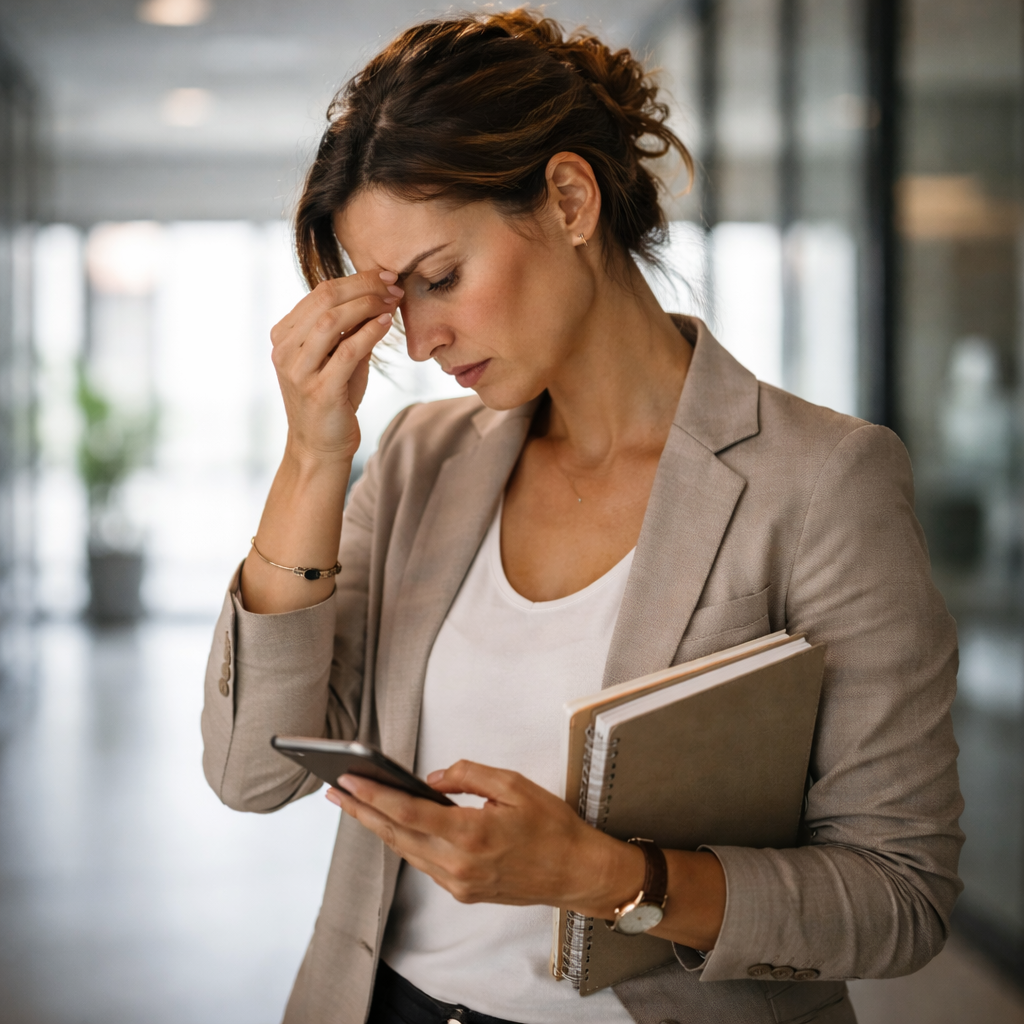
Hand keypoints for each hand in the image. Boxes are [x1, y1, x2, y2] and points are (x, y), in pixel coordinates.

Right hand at [270, 269, 403, 464]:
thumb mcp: (336, 358)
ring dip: (367, 305)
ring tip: (392, 301)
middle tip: (392, 284)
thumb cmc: (332, 400)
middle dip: (363, 286)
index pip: (319, 294)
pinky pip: (347, 351)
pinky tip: (386, 324)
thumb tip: (381, 295)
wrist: (319, 447)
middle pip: (325, 300)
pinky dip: (369, 332)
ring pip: (332, 321)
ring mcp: (299, 371)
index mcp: (283, 336)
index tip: (384, 276)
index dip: (354, 279)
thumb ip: (350, 329)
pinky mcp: (320, 390)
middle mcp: (285, 350)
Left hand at [326, 759, 636, 911]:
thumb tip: (433, 777)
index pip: (409, 814)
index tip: (349, 780)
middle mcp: (459, 864)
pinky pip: (424, 863)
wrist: (578, 873)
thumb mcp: (515, 786)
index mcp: (472, 834)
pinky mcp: (463, 892)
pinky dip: (405, 842)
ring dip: (378, 827)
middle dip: (362, 811)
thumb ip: (470, 775)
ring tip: (356, 803)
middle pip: (397, 836)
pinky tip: (394, 825)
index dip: (374, 796)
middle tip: (336, 789)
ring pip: (406, 852)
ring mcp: (459, 883)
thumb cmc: (553, 828)